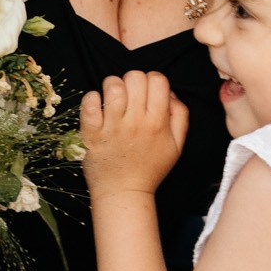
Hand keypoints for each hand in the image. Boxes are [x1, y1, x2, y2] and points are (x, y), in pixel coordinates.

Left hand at [79, 70, 187, 196]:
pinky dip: (91, 99)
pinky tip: (97, 107)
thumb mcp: (176, 145)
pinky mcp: (92, 133)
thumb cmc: (150, 168)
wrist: (124, 192)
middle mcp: (136, 122)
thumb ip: (180, 116)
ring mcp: (113, 127)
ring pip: (113, 85)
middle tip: (130, 96)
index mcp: (158, 122)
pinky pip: (89, 103)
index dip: (153, 80)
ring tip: (113, 99)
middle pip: (135, 77)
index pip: (158, 80)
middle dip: (133, 80)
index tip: (147, 91)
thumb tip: (170, 93)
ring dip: (112, 86)